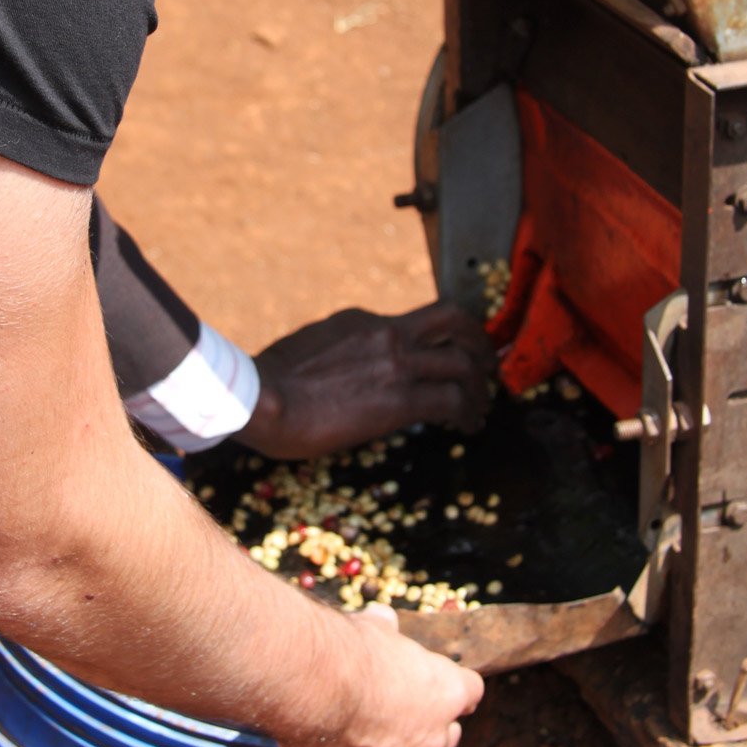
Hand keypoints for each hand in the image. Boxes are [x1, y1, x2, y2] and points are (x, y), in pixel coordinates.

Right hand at [240, 299, 495, 459]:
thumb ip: (341, 350)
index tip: (449, 354)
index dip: (441, 338)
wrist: (259, 397)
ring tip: (482, 405)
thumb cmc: (270, 382)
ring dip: (480, 386)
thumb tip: (349, 368)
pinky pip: (452, 401)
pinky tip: (468, 427)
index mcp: (362, 320)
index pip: (416, 321)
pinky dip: (468, 413)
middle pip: (455, 320)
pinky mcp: (399, 398)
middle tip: (487, 366)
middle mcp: (386, 331)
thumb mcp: (311, 349)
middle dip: (480, 343)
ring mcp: (395, 362)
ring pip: (463, 361)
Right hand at [278, 605, 481, 746]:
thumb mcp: (374, 626)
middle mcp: (429, 736)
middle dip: (432, 731)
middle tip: (410, 717)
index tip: (447, 684)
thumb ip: (385, 628)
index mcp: (444, 691)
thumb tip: (383, 618)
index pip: (470, 691)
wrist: (315, 683)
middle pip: (447, 740)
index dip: (457, 688)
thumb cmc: (348, 648)